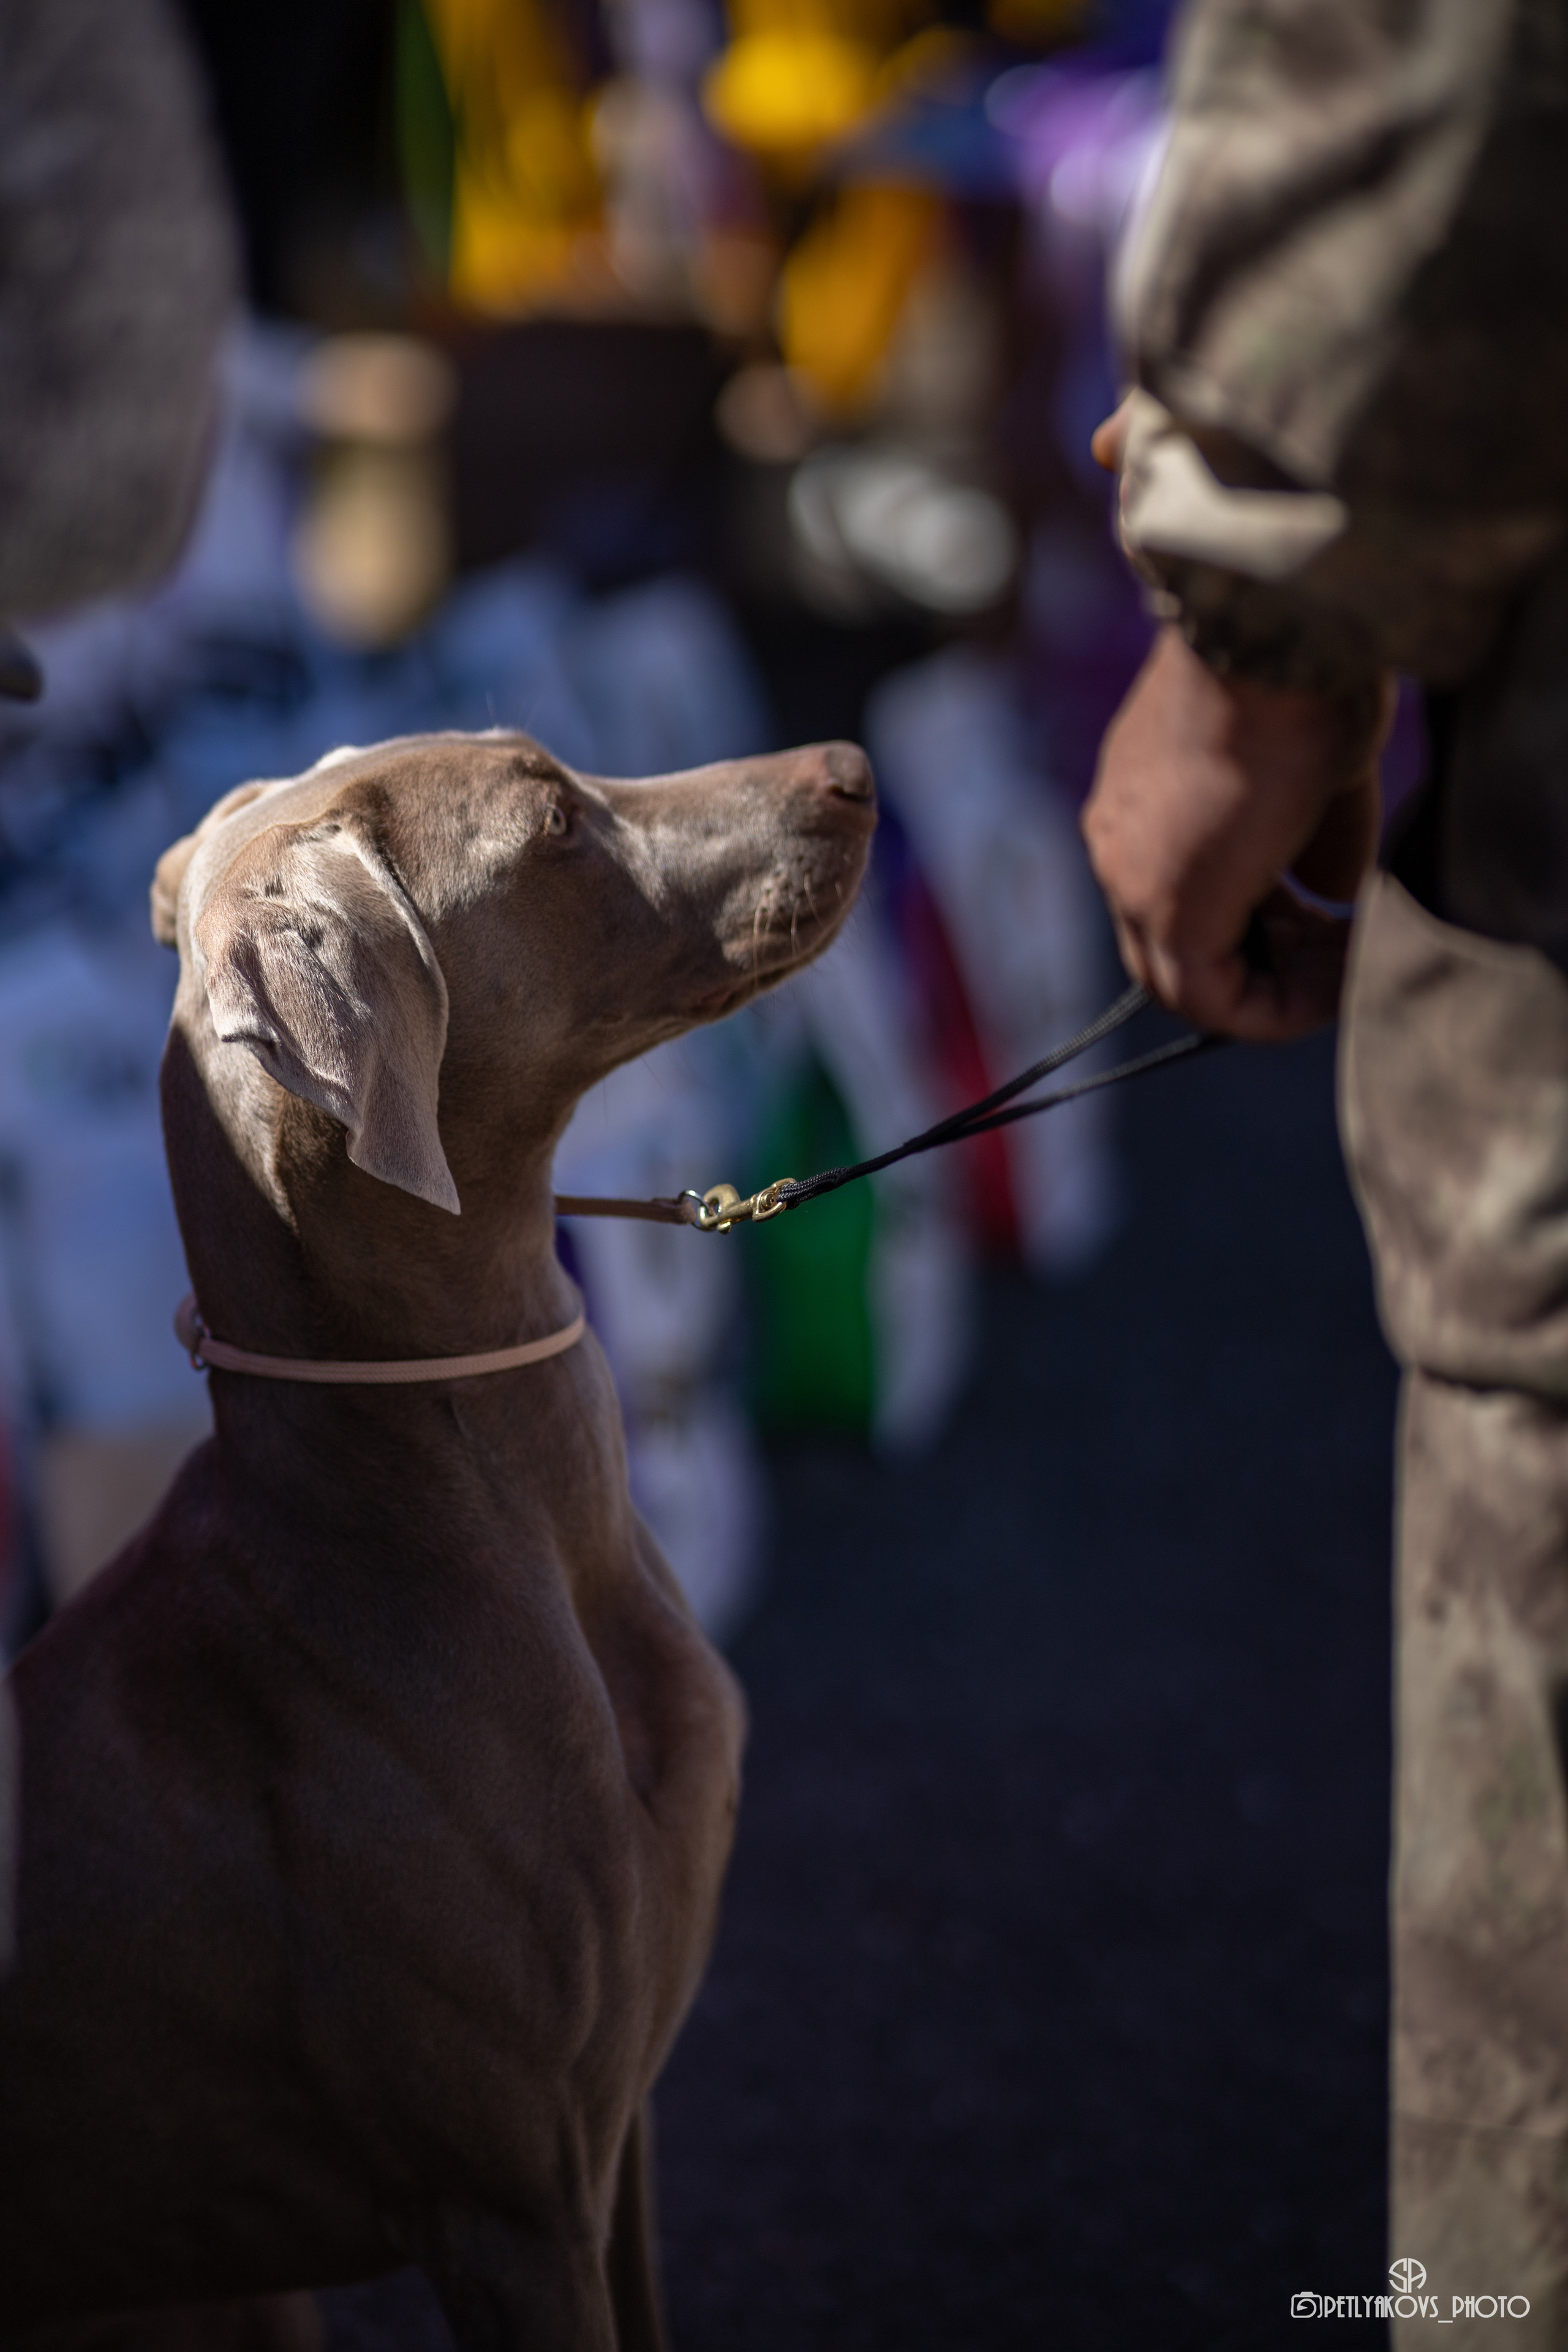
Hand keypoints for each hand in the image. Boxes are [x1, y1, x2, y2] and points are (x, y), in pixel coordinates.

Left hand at [1083, 624, 1390, 1039]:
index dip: (1256, 932)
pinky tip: (1330, 985)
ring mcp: (1130, 877)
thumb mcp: (1313, 776)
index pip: (1177, 903)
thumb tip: (1329, 897)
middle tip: (1336, 952)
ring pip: (1186, 980)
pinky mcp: (1165, 905)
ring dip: (1269, 988)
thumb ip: (1310, 849)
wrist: (1275, 639)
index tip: (1324, 926)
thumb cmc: (1301, 684)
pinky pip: (1208, 997)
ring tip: (1343, 965)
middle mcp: (1118, 847)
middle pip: (1174, 952)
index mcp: (1137, 808)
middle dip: (1262, 965)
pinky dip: (1268, 1007)